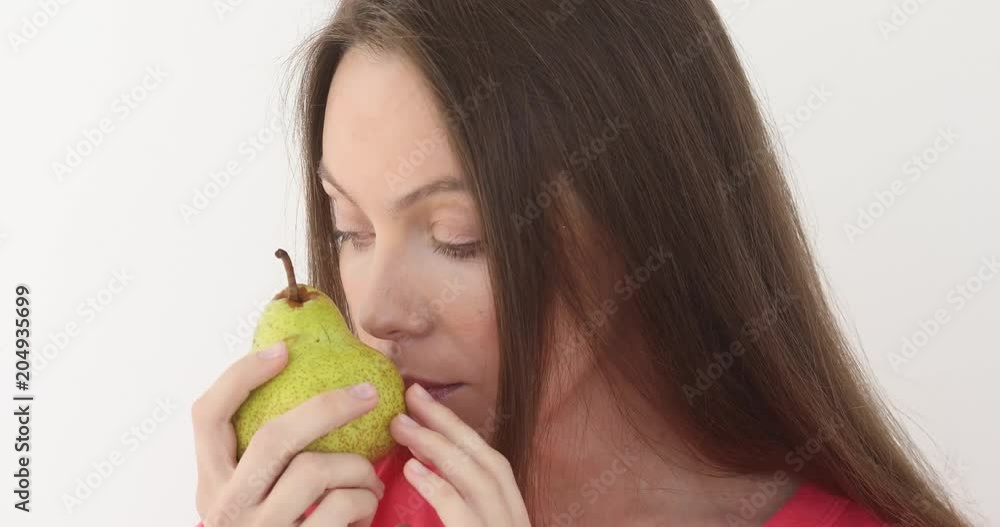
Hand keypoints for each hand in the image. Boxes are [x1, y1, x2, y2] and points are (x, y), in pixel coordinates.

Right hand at [191, 342, 385, 526]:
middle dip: (330, 406)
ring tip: (369, 480)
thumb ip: (267, 461)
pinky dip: (365, 502)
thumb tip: (304, 385)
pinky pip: (343, 507)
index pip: (207, 416)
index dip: (241, 375)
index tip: (283, 351)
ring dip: (358, 468)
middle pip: (275, 436)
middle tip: (369, 392)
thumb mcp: (258, 501)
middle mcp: (227, 510)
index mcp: (212, 487)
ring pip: (317, 470)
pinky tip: (365, 513)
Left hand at [389, 384, 530, 525]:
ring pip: (473, 475)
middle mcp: (512, 514)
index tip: (425, 404)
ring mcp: (498, 525)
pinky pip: (456, 509)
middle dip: (448, 422)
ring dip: (436, 445)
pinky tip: (411, 468)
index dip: (458, 428)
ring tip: (401, 425)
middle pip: (484, 456)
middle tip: (412, 394)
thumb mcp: (477, 524)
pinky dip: (435, 485)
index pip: (488, 459)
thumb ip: (462, 502)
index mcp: (512, 509)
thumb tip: (422, 464)